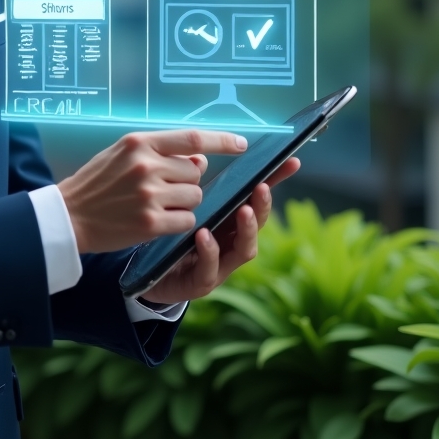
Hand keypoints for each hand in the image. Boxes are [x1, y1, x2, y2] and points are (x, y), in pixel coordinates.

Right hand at [57, 130, 248, 253]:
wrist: (69, 214)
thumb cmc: (97, 182)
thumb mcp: (122, 154)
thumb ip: (160, 152)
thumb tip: (200, 157)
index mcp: (139, 143)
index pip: (192, 137)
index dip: (221, 140)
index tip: (241, 143)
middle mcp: (146, 165)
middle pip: (196, 172)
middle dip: (188, 181)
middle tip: (163, 188)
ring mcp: (149, 194)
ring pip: (195, 197)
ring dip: (184, 203)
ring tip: (156, 205)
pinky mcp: (150, 222)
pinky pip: (187, 220)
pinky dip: (179, 223)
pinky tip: (157, 221)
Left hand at [138, 157, 300, 304]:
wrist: (148, 276)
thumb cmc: (170, 237)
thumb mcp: (183, 207)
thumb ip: (194, 185)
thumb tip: (201, 155)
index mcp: (228, 220)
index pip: (255, 198)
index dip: (274, 181)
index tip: (290, 162)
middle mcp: (230, 242)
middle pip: (256, 223)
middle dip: (262, 206)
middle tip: (261, 188)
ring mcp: (220, 265)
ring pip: (243, 249)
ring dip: (247, 229)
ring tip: (243, 211)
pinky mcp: (200, 282)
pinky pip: (210, 269)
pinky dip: (210, 252)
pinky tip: (204, 236)